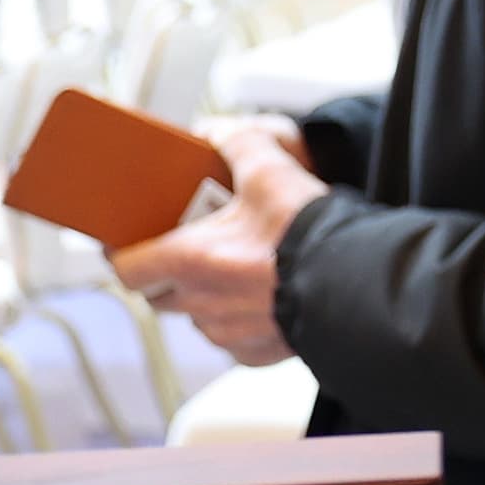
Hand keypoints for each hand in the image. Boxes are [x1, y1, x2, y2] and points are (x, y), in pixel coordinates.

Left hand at [107, 124, 327, 361]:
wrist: (362, 280)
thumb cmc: (311, 232)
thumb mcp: (270, 170)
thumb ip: (238, 142)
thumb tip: (218, 132)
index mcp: (189, 261)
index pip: (127, 267)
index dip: (122, 253)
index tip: (127, 241)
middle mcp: (202, 303)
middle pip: (159, 295)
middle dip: (165, 275)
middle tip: (187, 249)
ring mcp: (231, 332)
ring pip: (198, 318)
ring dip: (204, 299)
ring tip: (230, 274)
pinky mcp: (263, 351)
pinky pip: (235, 343)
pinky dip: (240, 325)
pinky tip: (260, 304)